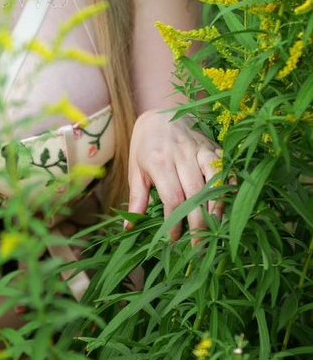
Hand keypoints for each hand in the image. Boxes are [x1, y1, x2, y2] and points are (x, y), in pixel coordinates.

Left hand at [126, 108, 223, 240]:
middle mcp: (181, 155)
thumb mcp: (135, 169)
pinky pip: (226, 168)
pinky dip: (229, 187)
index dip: (175, 222)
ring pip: (213, 180)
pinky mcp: (212, 147)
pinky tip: (228, 205)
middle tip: (199, 245)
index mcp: (159, 162)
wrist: (159, 113)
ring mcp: (199, 150)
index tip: (174, 239)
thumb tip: (130, 226)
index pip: (172, 198)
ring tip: (216, 229)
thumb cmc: (145, 146)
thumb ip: (137, 198)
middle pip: (195, 194)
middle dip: (198, 223)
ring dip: (217, 207)